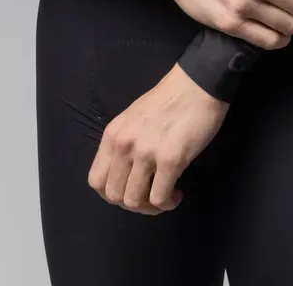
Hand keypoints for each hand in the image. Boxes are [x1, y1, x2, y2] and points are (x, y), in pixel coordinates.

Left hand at [87, 63, 228, 214]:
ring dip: (151, 207)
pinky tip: (178, 193)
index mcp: (113, 134)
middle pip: (114, 196)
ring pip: (134, 201)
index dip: (112, 193)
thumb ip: (124, 144)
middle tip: (151, 196)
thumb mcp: (132, 119)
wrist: (197, 84)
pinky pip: (159, 198)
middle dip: (133, 203)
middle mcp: (124, 145)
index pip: (96, 181)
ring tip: (166, 195)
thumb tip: (125, 174)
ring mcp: (145, 153)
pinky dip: (168, 203)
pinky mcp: (170, 159)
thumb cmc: (168, 100)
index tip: (131, 190)